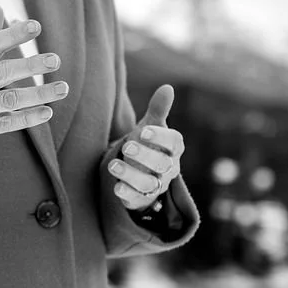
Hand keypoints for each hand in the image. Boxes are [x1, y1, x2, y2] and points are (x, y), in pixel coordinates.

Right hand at [0, 3, 69, 164]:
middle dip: (29, 65)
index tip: (36, 25)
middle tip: (55, 59)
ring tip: (62, 88)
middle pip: (0, 72)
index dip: (12, 35)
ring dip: (36, 94)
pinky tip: (46, 112)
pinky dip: (26, 119)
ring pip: (7, 100)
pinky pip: (4, 124)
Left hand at [107, 84, 184, 210]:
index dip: (161, 137)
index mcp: (173, 148)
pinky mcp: (141, 198)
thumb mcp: (150, 126)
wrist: (139, 170)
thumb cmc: (147, 144)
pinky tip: (116, 187)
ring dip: (131, 175)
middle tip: (127, 146)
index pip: (174, 142)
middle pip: (163, 164)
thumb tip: (167, 87)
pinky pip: (137, 199)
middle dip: (145, 156)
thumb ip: (157, 110)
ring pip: (149, 183)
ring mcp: (156, 185)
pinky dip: (127, 194)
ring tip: (113, 165)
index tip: (143, 131)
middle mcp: (168, 168)